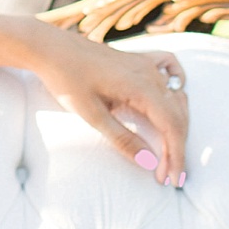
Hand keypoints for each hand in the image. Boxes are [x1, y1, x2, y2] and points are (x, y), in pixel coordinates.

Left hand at [19, 22, 188, 185]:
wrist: (51, 48)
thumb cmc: (67, 79)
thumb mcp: (91, 115)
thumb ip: (122, 139)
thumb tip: (148, 162)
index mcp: (141, 87)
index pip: (172, 125)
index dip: (176, 155)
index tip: (172, 180)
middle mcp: (150, 73)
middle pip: (177, 115)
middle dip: (175, 148)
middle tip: (166, 176)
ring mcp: (146, 64)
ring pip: (175, 98)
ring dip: (175, 126)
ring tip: (165, 154)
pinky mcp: (138, 60)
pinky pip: (169, 71)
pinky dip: (177, 89)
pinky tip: (173, 101)